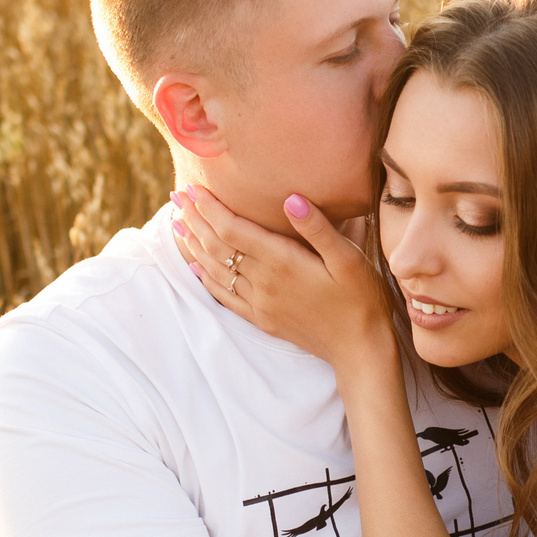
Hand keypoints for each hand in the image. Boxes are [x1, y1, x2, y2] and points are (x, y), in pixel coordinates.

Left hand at [174, 185, 396, 369]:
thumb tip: (290, 199)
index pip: (233, 229)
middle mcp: (264, 282)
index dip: (210, 207)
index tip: (194, 188)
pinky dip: (205, 278)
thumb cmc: (360, 298)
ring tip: (177, 222)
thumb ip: (318, 228)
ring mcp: (260, 302)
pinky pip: (224, 296)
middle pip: (218, 246)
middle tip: (176, 196)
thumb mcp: (349, 258)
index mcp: (283, 261)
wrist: (359, 348)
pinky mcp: (261, 318)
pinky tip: (194, 267)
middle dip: (195, 219)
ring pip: (216, 268)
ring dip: (194, 244)